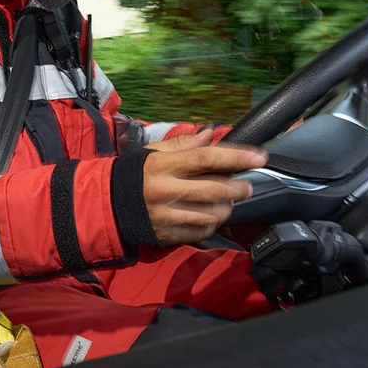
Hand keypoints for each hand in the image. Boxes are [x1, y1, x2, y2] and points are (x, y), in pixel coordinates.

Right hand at [142, 129, 266, 245]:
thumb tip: (210, 134)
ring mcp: (168, 215)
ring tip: (227, 200)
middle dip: (238, 188)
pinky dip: (212, 223)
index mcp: (163, 165)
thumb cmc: (133, 174)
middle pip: (215, 189)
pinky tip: (209, 215)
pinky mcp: (168, 234)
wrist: (107, 205)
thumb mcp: (152, 152)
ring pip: (213, 213)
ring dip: (227, 207)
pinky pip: (202, 231)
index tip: (259, 157)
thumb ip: (183, 145)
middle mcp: (167, 190)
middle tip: (246, 185)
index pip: (206, 158)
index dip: (237, 157)